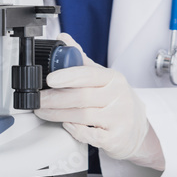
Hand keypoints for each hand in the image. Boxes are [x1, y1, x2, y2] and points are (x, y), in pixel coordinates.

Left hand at [35, 33, 160, 165]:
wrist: (138, 127)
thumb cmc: (115, 99)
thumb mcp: (102, 77)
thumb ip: (81, 59)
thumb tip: (63, 38)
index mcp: (113, 78)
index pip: (88, 74)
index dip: (67, 76)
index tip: (49, 79)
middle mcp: (118, 97)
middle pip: (81, 97)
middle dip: (54, 99)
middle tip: (38, 99)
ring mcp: (119, 119)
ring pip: (82, 116)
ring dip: (57, 114)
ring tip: (43, 111)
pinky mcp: (116, 139)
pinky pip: (91, 136)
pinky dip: (76, 131)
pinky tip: (66, 125)